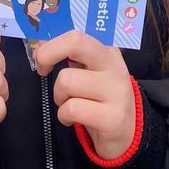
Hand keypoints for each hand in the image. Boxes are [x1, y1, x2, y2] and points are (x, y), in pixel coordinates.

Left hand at [33, 31, 134, 159]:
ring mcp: (116, 91)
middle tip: (44, 72)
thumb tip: (40, 44)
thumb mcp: (89, 73)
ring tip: (70, 104)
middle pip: (75, 43)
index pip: (75, 35)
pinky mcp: (113, 118)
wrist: (128, 133)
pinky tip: (73, 119)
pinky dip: (64, 116)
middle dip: (49, 55)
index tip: (42, 59)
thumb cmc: (100, 99)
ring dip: (59, 97)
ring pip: (66, 81)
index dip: (51, 45)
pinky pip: (72, 109)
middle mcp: (114, 66)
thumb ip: (69, 56)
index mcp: (107, 52)